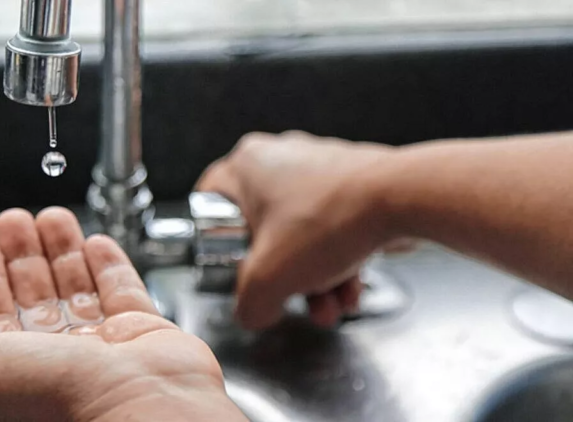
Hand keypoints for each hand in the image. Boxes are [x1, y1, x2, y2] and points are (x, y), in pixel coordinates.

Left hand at [0, 208, 246, 421]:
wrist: (139, 406)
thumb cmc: (57, 398)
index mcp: (15, 370)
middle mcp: (59, 358)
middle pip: (34, 294)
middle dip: (21, 254)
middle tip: (14, 220)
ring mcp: (103, 343)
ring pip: (77, 287)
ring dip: (61, 250)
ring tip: (52, 217)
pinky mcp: (143, 330)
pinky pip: (122, 290)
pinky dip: (108, 264)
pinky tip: (96, 242)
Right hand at [197, 131, 396, 329]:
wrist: (403, 200)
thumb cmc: (330, 220)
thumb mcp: (268, 280)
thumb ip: (248, 305)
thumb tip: (254, 312)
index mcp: (247, 165)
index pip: (210, 202)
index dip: (216, 240)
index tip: (229, 262)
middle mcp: (281, 157)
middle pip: (263, 230)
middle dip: (283, 276)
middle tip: (291, 297)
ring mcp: (319, 165)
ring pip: (302, 233)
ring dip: (315, 277)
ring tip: (331, 305)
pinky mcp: (351, 180)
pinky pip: (333, 227)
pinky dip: (339, 260)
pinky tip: (351, 289)